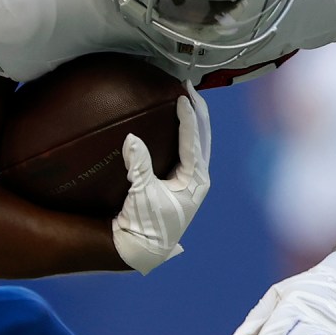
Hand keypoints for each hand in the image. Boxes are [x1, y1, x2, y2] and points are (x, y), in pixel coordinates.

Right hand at [111, 90, 210, 274]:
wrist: (143, 248)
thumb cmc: (144, 224)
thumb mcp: (140, 194)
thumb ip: (138, 165)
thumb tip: (132, 137)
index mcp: (195, 180)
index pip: (194, 141)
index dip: (188, 116)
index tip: (182, 96)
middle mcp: (199, 178)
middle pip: (203, 135)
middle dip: (197, 110)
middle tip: (188, 87)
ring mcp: (192, 180)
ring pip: (199, 141)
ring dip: (193, 119)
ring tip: (185, 98)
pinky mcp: (182, 182)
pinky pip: (188, 150)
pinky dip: (184, 133)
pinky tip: (173, 123)